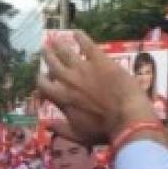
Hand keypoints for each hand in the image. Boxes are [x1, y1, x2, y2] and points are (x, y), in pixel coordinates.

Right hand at [38, 34, 155, 145]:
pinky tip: (76, 32)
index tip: (41, 77)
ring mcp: (83, 68)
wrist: (127, 117)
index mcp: (63, 99)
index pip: (44, 86)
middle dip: (47, 57)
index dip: (41, 81)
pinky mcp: (99, 60)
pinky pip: (87, 44)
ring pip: (65, 53)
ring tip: (54, 39)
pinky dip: (81, 37)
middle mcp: (68, 81)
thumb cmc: (103, 131)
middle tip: (44, 50)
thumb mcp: (79, 136)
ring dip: (58, 45)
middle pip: (52, 65)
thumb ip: (61, 129)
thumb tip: (46, 125)